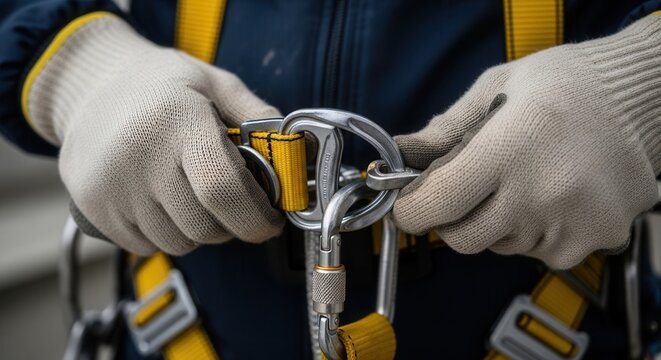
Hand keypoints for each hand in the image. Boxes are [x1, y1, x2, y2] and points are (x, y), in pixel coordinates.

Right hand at [24, 15, 282, 254]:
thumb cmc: (164, 86)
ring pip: (178, 243)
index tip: (269, 222)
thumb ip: (258, 115)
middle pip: (205, 227)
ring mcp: (113, 187)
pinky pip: (147, 247)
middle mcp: (141, 158)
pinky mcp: (94, 208)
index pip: (223, 189)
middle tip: (232, 203)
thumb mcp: (215, 83)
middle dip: (232, 225)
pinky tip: (162, 202)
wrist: (91, 86)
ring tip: (192, 195)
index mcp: (179, 122)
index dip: (255, 217)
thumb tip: (299, 151)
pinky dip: (165, 235)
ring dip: (198, 231)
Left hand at [393, 15, 660, 268]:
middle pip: (463, 239)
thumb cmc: (564, 84)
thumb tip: (404, 153)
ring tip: (523, 181)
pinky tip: (552, 197)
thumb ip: (447, 129)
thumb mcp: (496, 87)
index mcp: (509, 148)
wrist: (643, 96)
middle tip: (465, 190)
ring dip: (497, 224)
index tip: (410, 204)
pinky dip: (535, 233)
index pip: (437, 204)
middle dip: (452, 219)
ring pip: (501, 247)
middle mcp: (540, 193)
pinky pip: (541, 253)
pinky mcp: (597, 238)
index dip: (412, 210)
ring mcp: (572, 221)